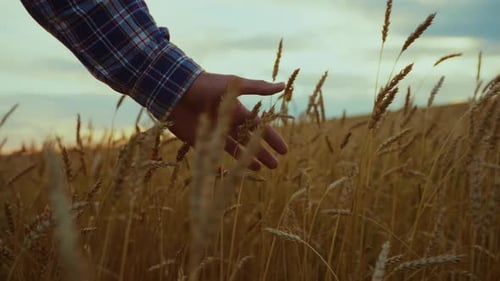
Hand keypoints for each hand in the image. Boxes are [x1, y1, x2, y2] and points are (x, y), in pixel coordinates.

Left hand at [167, 72, 287, 170]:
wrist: (175, 90)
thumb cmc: (205, 85)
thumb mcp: (234, 85)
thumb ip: (257, 88)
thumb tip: (282, 86)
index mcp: (237, 110)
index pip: (259, 127)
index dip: (272, 138)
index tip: (284, 150)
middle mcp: (227, 122)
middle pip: (250, 140)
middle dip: (263, 152)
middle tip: (275, 165)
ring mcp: (214, 132)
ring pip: (236, 148)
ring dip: (248, 158)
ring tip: (262, 169)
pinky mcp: (200, 140)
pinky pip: (216, 153)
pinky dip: (227, 161)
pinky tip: (236, 169)